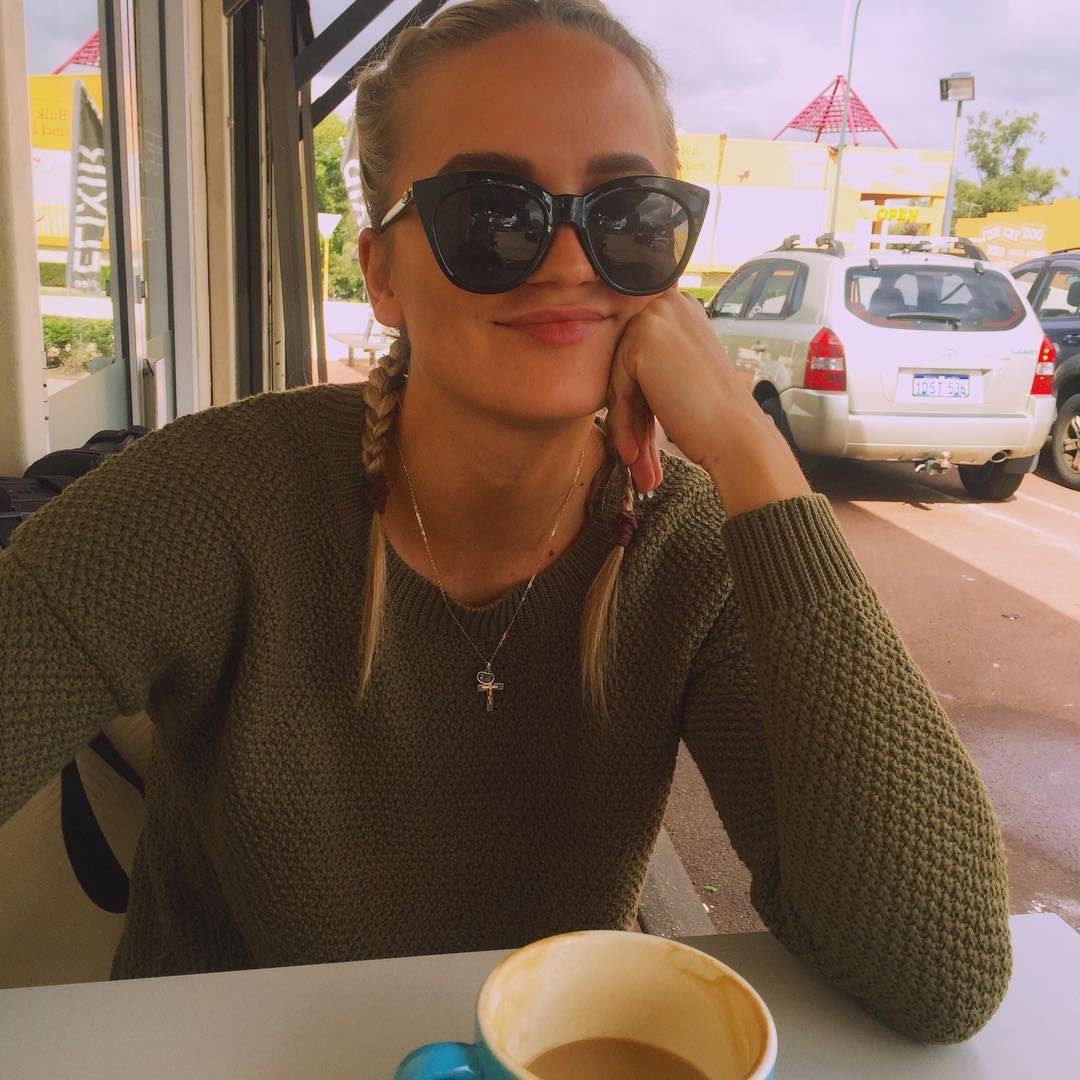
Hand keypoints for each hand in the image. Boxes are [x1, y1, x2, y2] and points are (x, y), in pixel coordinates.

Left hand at [605, 290, 810, 516]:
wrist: (735, 434)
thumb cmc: (714, 414)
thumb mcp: (679, 374)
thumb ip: (651, 366)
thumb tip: (616, 380)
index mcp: (680, 307)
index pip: (638, 358)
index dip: (638, 403)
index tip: (641, 442)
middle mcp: (668, 302)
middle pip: (626, 368)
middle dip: (631, 418)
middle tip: (637, 459)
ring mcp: (654, 317)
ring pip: (620, 381)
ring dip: (627, 428)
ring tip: (638, 464)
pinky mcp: (642, 339)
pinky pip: (617, 388)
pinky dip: (623, 424)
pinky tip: (635, 455)